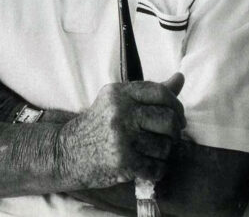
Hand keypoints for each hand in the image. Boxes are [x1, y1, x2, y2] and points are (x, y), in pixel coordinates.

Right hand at [58, 74, 184, 188]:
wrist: (69, 151)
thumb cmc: (99, 124)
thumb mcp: (119, 101)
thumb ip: (149, 92)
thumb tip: (180, 78)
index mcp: (119, 93)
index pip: (160, 92)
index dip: (176, 105)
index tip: (177, 116)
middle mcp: (120, 112)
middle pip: (167, 120)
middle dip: (174, 131)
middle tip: (170, 137)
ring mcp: (121, 137)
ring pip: (164, 146)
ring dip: (164, 153)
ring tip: (152, 152)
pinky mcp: (123, 161)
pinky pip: (156, 167)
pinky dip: (157, 170)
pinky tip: (147, 166)